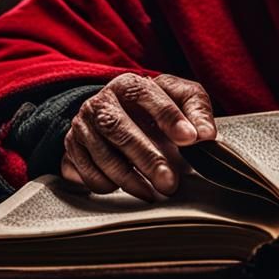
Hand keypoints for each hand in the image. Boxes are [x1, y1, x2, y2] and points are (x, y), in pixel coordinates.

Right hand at [60, 73, 215, 202]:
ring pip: (101, 154)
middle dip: (146, 158)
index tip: (189, 139)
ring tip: (153, 192)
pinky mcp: (72, 149)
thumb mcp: (181, 98)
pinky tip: (128, 186)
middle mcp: (100, 103)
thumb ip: (197, 111)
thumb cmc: (155, 107)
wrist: (118, 113)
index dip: (168, 116)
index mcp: (128, 85)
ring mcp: (83, 126)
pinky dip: (107, 183)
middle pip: (118, 128)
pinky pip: (86, 172)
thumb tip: (206, 134)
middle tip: (169, 181)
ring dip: (129, 178)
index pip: (146, 95)